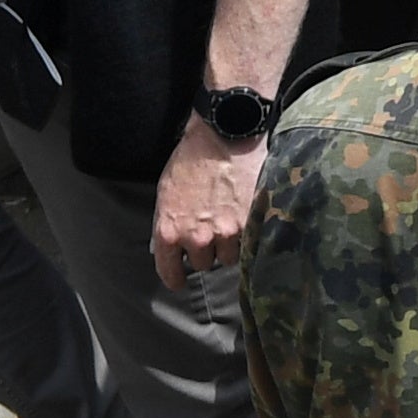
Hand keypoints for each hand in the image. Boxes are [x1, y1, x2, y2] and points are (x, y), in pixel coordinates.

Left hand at [152, 118, 265, 288]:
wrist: (223, 136)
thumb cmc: (190, 161)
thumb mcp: (166, 195)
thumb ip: (169, 225)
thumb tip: (173, 247)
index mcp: (169, 232)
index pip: (169, 272)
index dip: (175, 279)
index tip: (179, 281)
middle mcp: (196, 238)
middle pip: (203, 264)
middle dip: (206, 251)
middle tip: (212, 233)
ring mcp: (225, 232)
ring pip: (229, 256)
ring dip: (230, 244)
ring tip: (232, 223)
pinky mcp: (251, 222)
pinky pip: (250, 241)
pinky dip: (249, 233)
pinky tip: (247, 218)